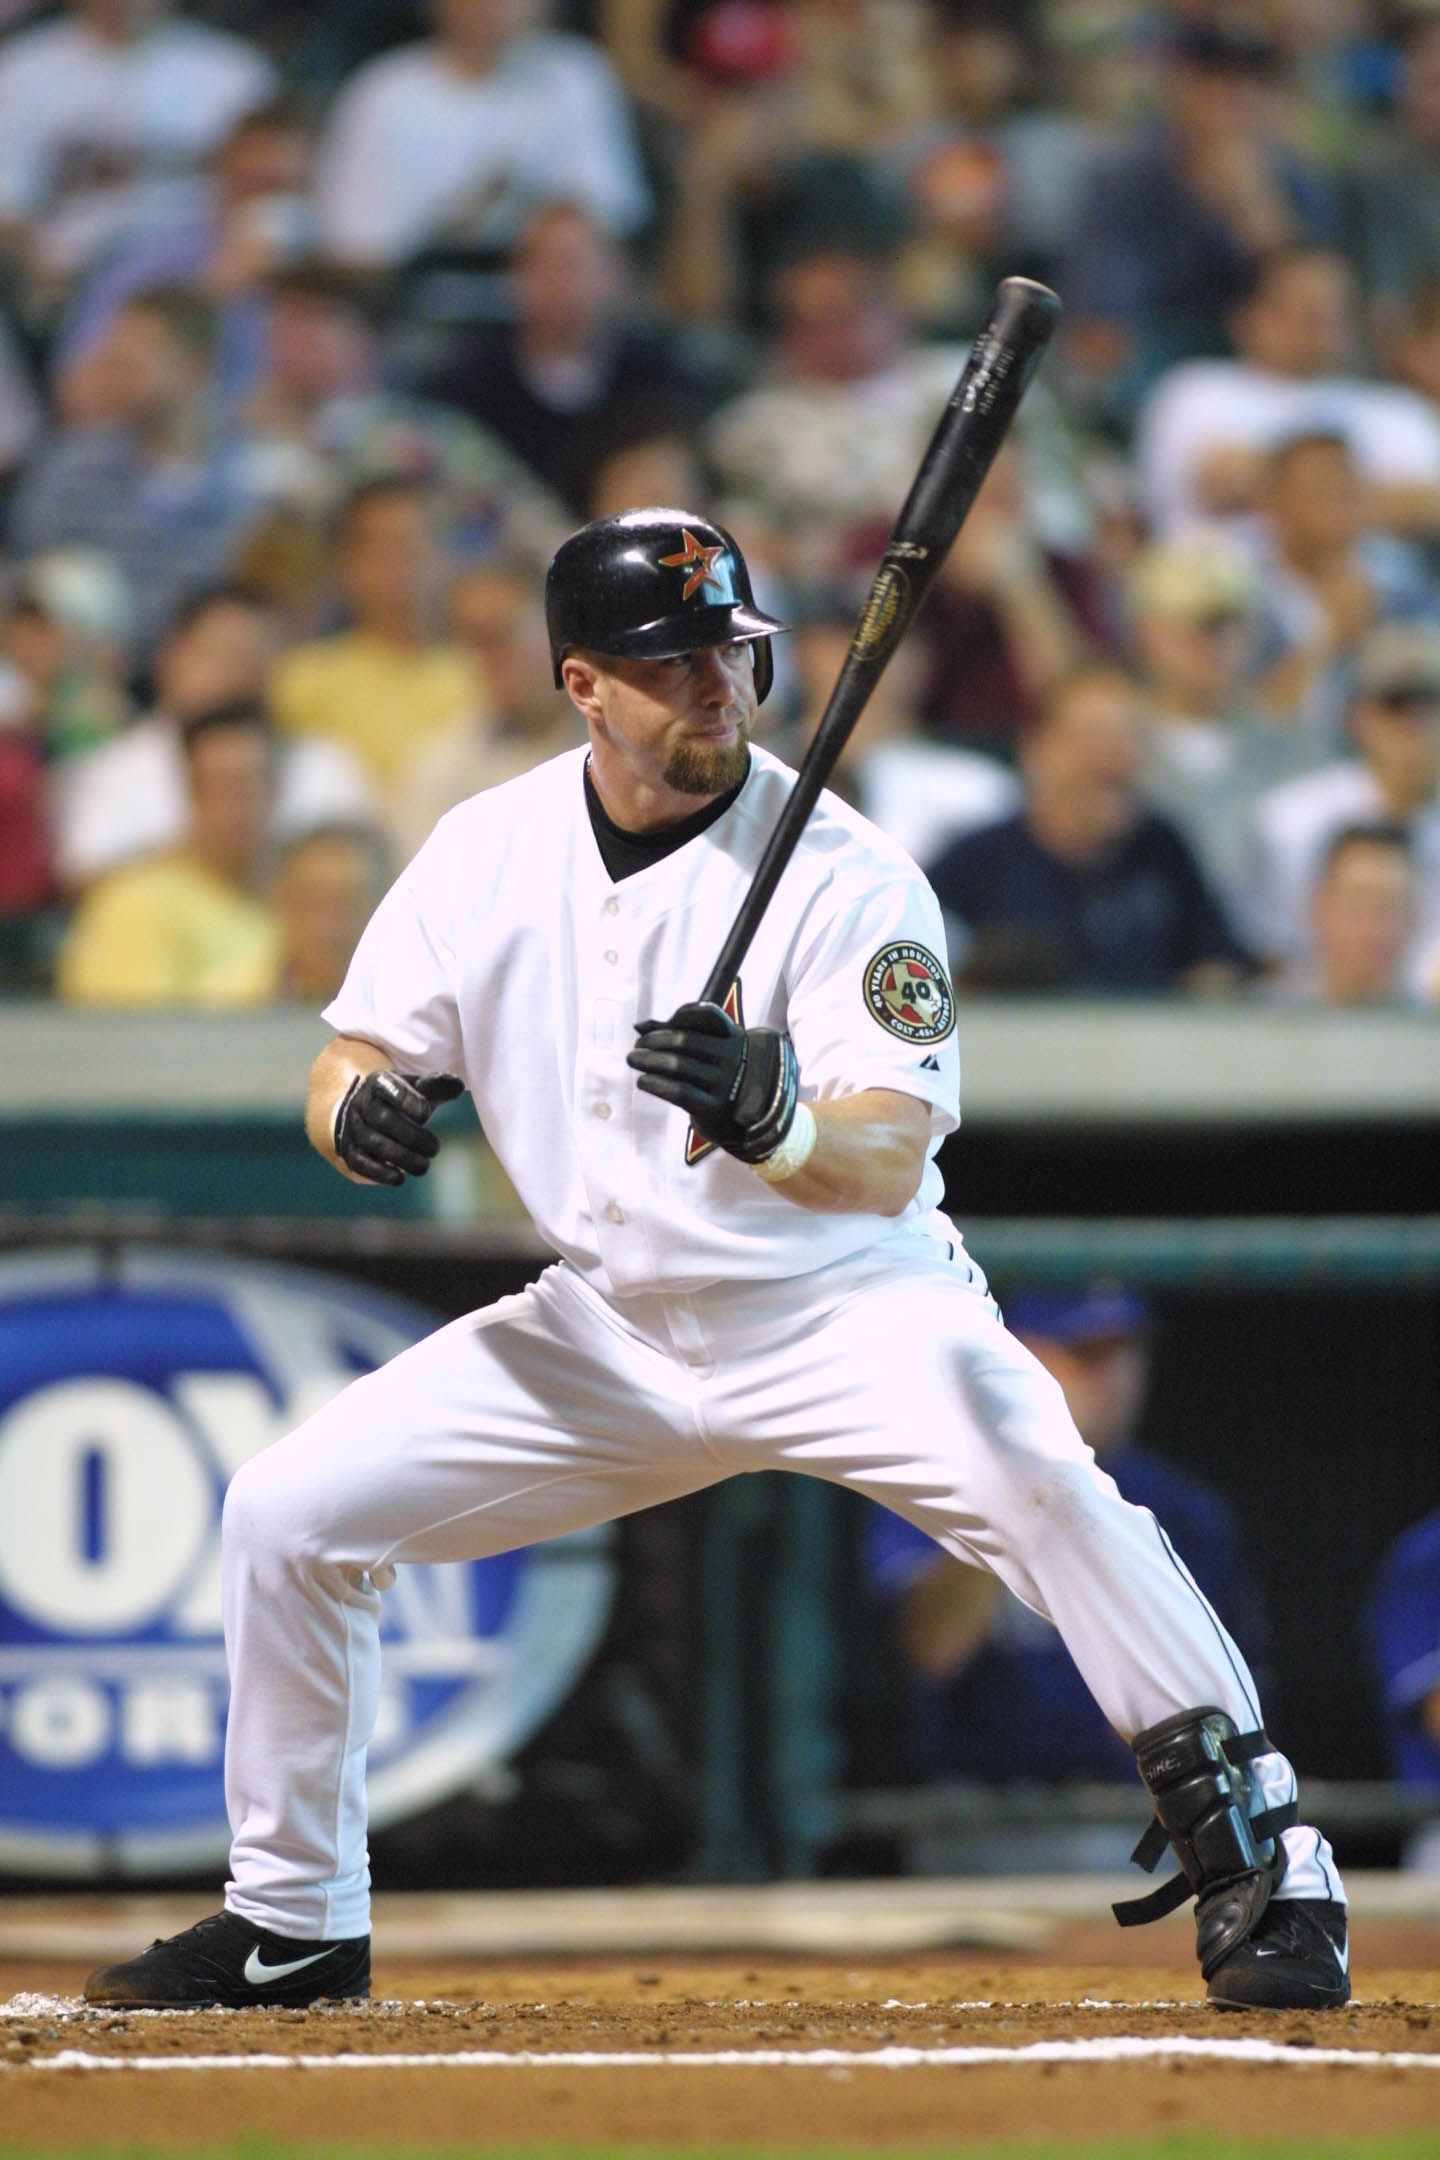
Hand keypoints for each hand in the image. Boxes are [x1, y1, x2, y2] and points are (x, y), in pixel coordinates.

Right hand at [332, 1071, 463, 1185]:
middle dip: (412, 1137)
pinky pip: (359, 1163)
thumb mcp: (417, 1088)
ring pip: (373, 1143)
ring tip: (424, 1166)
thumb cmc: (400, 1100)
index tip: (426, 1113)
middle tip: (434, 1149)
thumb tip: (457, 1085)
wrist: (365, 1112)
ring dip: (401, 1158)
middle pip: (384, 1120)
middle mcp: (361, 1103)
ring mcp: (352, 1127)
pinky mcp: (348, 1149)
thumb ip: (437, 1085)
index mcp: (379, 1082)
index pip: (389, 1087)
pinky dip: (380, 1173)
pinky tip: (400, 1178)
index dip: (407, 1100)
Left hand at [627, 1001, 797, 1162]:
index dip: (681, 1015)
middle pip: (685, 1040)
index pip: (708, 1015)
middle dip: (654, 1040)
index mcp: (735, 1038)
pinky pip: (678, 1092)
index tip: (659, 1024)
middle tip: (636, 1046)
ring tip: (633, 1059)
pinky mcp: (714, 1108)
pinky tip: (642, 1081)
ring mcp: (726, 1084)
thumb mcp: (708, 1052)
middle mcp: (733, 1058)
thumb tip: (639, 1026)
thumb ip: (676, 1035)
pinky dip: (655, 1084)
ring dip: (648, 1060)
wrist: (740, 1121)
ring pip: (677, 1065)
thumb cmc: (716, 1077)